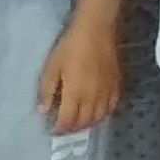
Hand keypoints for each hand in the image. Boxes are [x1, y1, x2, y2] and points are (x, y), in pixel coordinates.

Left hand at [38, 10, 121, 133]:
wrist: (96, 29)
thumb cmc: (70, 46)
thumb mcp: (52, 66)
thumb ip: (46, 90)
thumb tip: (43, 111)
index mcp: (75, 94)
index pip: (67, 121)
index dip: (59, 129)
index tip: (52, 130)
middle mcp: (92, 98)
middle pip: (84, 122)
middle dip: (72, 129)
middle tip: (64, 128)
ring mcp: (106, 92)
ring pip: (99, 118)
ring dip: (88, 124)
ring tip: (79, 123)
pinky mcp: (116, 85)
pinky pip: (111, 107)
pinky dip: (103, 115)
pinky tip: (97, 112)